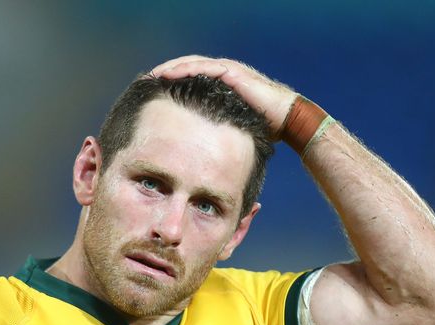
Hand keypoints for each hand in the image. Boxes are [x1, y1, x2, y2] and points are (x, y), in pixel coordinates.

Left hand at [151, 55, 297, 138]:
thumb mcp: (232, 127)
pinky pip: (204, 67)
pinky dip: (185, 69)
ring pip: (193, 63)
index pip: (191, 77)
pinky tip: (169, 75)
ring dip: (171, 68)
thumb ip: (217, 129)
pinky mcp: (233, 72)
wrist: (288, 120)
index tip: (153, 90)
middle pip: (188, 67)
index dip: (172, 81)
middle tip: (146, 79)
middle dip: (167, 72)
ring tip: (152, 75)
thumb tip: (198, 150)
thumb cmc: (264, 127)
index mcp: (222, 85)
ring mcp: (229, 70)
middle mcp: (224, 73)